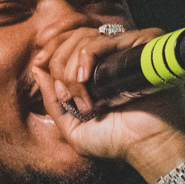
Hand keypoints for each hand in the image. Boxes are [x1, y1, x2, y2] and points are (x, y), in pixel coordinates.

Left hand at [30, 25, 184, 170]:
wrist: (148, 146)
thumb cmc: (116, 141)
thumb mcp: (71, 127)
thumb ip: (51, 100)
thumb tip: (36, 68)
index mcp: (98, 68)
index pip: (67, 41)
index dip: (49, 50)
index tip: (40, 65)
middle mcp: (112, 55)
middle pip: (72, 37)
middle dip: (59, 65)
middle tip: (68, 97)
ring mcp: (127, 49)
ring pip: (83, 38)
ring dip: (71, 69)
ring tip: (83, 99)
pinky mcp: (140, 46)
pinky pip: (102, 41)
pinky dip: (86, 58)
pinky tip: (86, 81)